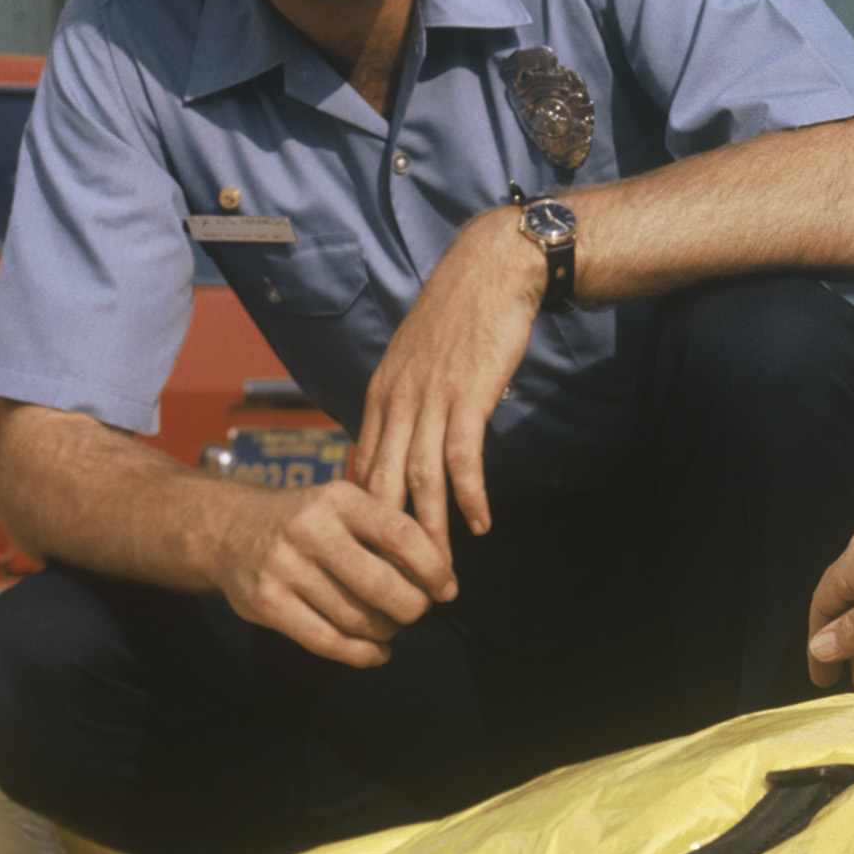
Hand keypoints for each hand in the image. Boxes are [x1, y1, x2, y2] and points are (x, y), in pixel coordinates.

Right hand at [210, 477, 455, 666]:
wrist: (227, 529)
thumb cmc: (306, 521)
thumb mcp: (341, 505)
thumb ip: (385, 531)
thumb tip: (441, 578)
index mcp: (338, 498)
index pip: (401, 534)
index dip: (433, 567)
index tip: (447, 588)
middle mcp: (308, 528)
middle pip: (380, 584)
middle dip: (412, 607)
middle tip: (419, 611)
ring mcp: (282, 567)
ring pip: (356, 618)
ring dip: (386, 631)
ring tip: (391, 626)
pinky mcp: (264, 603)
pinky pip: (327, 641)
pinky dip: (362, 655)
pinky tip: (377, 652)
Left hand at [350, 208, 545, 587]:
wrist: (491, 270)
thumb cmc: (461, 314)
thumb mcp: (418, 358)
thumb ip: (408, 398)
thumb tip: (407, 437)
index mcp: (380, 394)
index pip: (363, 467)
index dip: (364, 517)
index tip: (370, 555)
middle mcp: (396, 401)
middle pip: (382, 485)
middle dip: (388, 541)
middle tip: (399, 583)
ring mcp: (430, 399)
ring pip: (419, 481)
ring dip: (430, 532)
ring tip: (439, 573)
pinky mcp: (467, 396)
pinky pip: (462, 458)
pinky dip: (469, 496)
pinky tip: (478, 525)